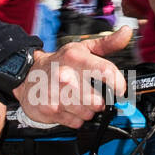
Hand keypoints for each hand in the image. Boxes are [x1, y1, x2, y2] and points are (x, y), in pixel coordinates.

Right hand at [16, 27, 131, 127]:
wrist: (27, 76)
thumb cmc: (60, 63)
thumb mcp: (82, 49)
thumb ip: (107, 43)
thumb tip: (126, 32)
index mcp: (75, 57)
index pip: (106, 72)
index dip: (118, 84)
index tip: (119, 89)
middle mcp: (64, 74)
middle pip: (98, 101)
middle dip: (99, 101)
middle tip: (91, 94)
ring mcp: (55, 94)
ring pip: (88, 114)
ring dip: (88, 111)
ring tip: (78, 100)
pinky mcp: (49, 110)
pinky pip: (75, 122)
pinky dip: (75, 119)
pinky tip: (68, 107)